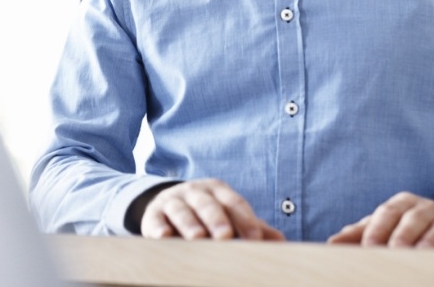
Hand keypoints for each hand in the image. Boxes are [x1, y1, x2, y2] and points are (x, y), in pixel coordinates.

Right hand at [140, 178, 284, 240]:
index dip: (245, 219)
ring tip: (197, 238)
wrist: (167, 203)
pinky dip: (158, 228)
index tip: (256, 239)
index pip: (234, 202)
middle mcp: (195, 192)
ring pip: (181, 210)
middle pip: (208, 203)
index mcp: (218, 191)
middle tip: (226, 236)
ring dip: (189, 224)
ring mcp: (173, 201)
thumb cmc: (206, 214)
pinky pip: (154, 220)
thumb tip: (280, 241)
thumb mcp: (228, 215)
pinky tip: (164, 237)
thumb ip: (251, 227)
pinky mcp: (152, 214)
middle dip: (217, 219)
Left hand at [327, 192, 433, 247]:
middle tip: (392, 253)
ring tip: (417, 258)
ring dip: (426, 245)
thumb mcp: (383, 225)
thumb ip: (359, 233)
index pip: (386, 213)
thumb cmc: (404, 226)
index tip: (368, 248)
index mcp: (401, 202)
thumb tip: (331, 244)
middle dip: (401, 237)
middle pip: (411, 220)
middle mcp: (424, 207)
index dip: (377, 230)